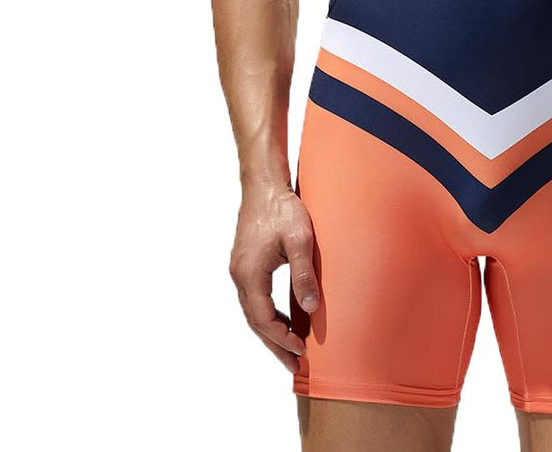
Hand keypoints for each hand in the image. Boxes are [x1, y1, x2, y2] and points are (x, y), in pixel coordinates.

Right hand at [229, 182, 319, 371]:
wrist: (264, 185)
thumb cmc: (282, 209)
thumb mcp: (300, 240)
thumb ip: (304, 275)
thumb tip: (311, 308)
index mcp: (249, 274)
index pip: (262, 319)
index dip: (281, 337)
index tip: (301, 349)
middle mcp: (240, 275)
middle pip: (254, 320)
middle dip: (274, 344)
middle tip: (293, 365)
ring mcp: (240, 269)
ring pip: (253, 311)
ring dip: (271, 331)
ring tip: (290, 349)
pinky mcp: (246, 263)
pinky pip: (254, 298)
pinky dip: (267, 314)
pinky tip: (284, 319)